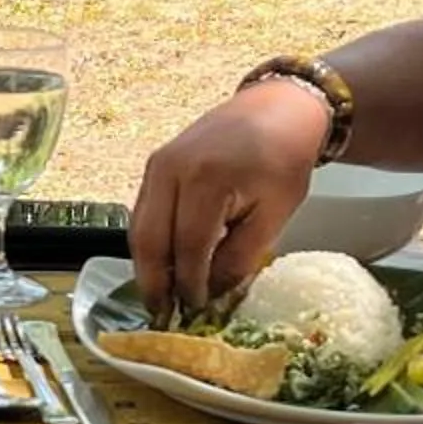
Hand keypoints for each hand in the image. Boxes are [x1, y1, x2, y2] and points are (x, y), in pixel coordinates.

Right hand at [128, 82, 333, 313]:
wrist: (275, 108)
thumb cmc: (283, 159)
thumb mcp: (275, 213)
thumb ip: (241, 256)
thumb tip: (211, 294)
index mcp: (206, 180)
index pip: (187, 246)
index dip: (189, 283)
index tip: (195, 311)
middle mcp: (171, 170)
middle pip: (149, 239)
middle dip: (154, 282)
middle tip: (163, 315)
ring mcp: (157, 165)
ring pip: (139, 228)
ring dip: (147, 266)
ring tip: (161, 297)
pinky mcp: (154, 165)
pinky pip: (143, 213)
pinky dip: (150, 243)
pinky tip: (162, 265)